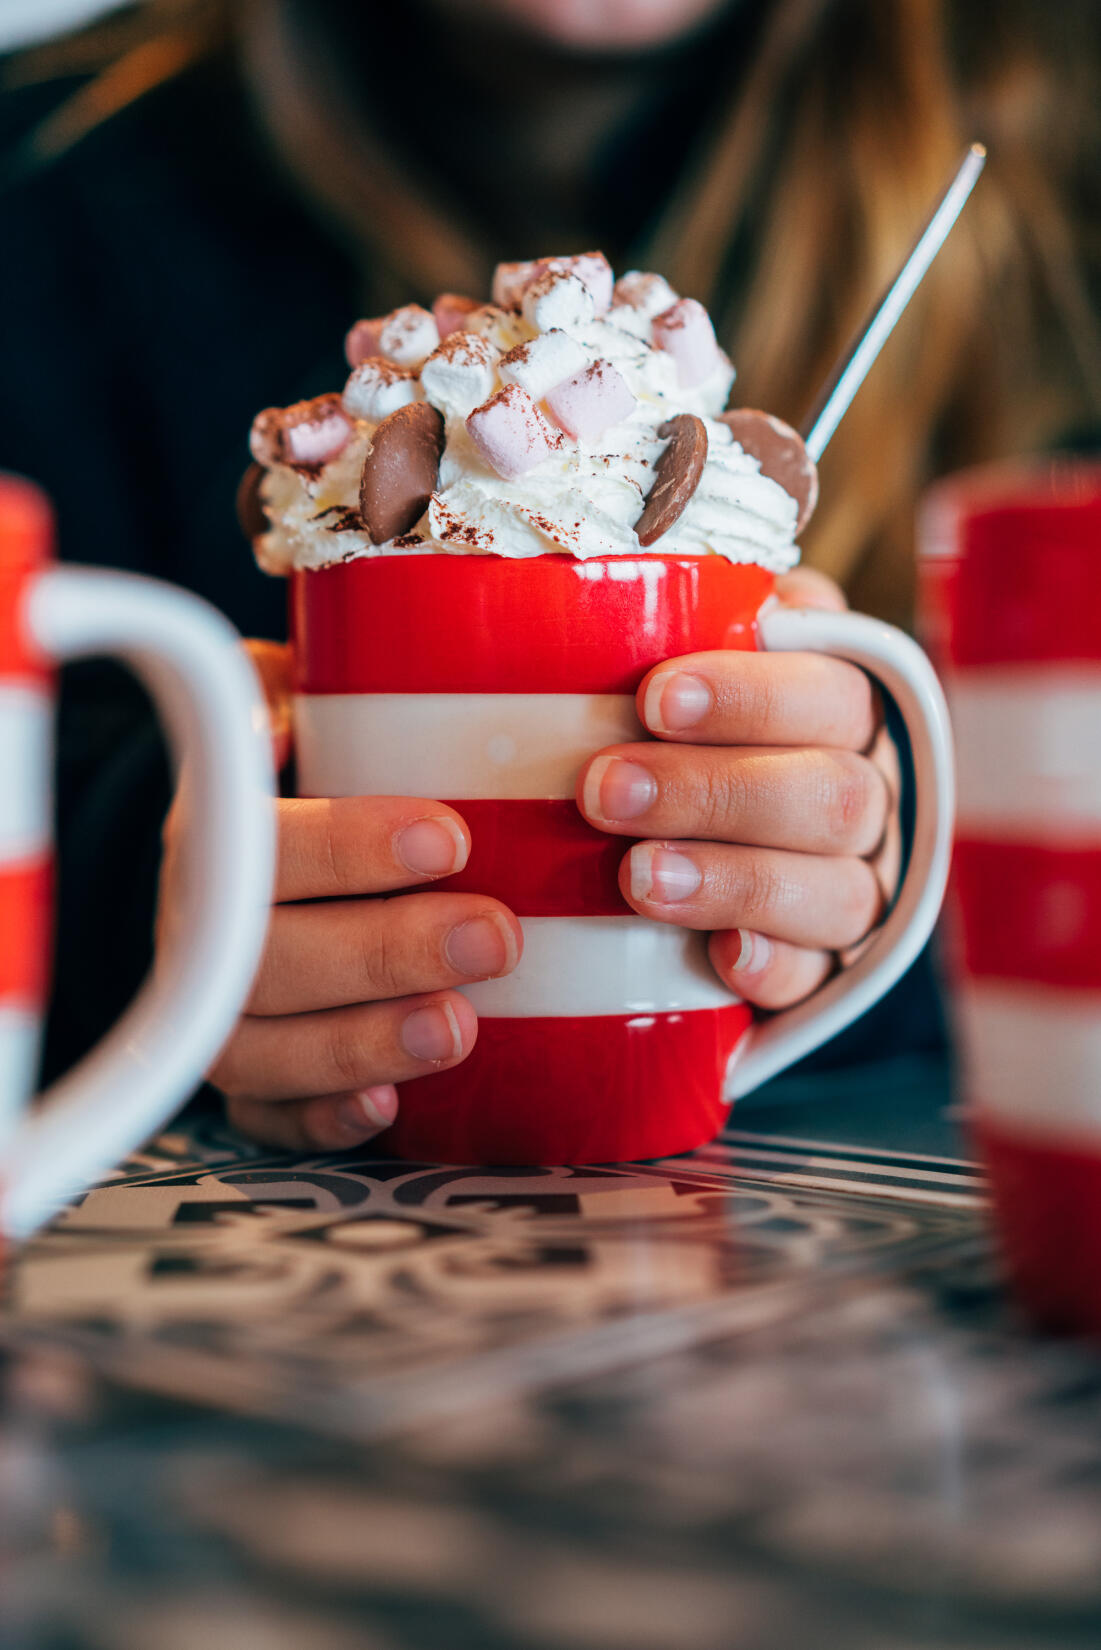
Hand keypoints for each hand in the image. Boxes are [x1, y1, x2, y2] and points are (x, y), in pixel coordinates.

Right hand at [157, 643, 521, 1151]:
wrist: (244, 869)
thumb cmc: (300, 783)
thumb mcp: (287, 706)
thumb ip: (292, 689)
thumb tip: (292, 704)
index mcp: (214, 837)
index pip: (265, 842)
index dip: (348, 845)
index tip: (448, 838)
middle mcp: (201, 931)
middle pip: (269, 957)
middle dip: (386, 952)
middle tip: (496, 937)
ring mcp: (217, 1014)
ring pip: (264, 1049)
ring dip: (363, 1041)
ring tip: (460, 1028)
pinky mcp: (247, 1084)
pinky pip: (265, 1121)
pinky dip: (320, 1120)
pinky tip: (387, 1107)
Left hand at [577, 568, 901, 1008]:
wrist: (711, 843)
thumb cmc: (685, 731)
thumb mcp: (692, 659)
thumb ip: (694, 619)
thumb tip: (654, 574)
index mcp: (839, 710)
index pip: (829, 693)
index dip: (752, 696)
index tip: (655, 696)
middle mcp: (863, 797)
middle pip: (832, 794)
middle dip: (717, 792)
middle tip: (607, 790)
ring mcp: (853, 886)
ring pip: (836, 890)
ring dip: (735, 881)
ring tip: (637, 878)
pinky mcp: (825, 968)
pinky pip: (820, 976)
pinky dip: (773, 966)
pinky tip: (721, 958)